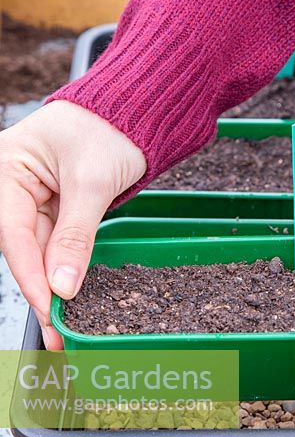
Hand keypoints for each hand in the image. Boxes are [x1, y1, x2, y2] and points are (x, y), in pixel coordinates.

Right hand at [0, 101, 145, 349]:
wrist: (139, 107)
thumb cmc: (111, 125)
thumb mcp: (93, 182)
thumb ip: (76, 235)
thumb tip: (63, 286)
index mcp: (7, 167)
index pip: (14, 234)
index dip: (31, 276)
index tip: (50, 310)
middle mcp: (13, 183)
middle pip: (23, 246)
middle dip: (41, 288)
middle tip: (56, 330)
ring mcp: (33, 195)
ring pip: (40, 249)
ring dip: (52, 284)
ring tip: (64, 323)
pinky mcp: (56, 204)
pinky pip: (56, 241)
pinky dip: (64, 267)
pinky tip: (70, 294)